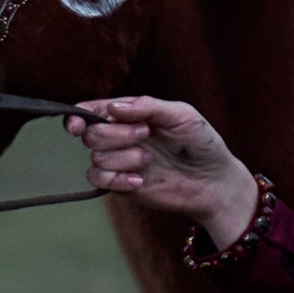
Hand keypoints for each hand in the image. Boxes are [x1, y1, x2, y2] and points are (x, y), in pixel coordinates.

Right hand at [68, 95, 257, 249]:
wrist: (214, 182)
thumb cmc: (201, 143)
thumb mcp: (181, 114)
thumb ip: (147, 107)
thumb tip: (112, 108)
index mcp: (130, 114)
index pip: (92, 111)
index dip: (78, 116)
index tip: (80, 124)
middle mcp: (120, 137)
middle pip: (92, 134)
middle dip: (115, 134)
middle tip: (145, 135)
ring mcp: (120, 161)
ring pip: (96, 158)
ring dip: (122, 158)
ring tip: (149, 161)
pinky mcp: (122, 185)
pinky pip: (100, 181)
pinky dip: (117, 179)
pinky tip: (139, 180)